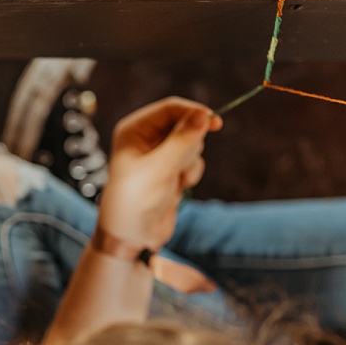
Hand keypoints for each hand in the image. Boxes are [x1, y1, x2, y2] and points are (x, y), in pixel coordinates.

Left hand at [98, 97, 221, 248]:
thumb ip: (183, 141)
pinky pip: (192, 161)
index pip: (170, 108)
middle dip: (190, 144)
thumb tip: (204, 115)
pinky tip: (178, 187)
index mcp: (134, 129)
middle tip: (180, 164)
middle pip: (185, 124)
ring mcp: (160, 154)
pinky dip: (190, 173)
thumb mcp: (159, 169)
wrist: (131, 236)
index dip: (193, 112)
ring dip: (190, 162)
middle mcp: (146, 138)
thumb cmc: (136, 200)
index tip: (215, 122)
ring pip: (192, 144)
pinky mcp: (171, 170)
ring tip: (175, 179)